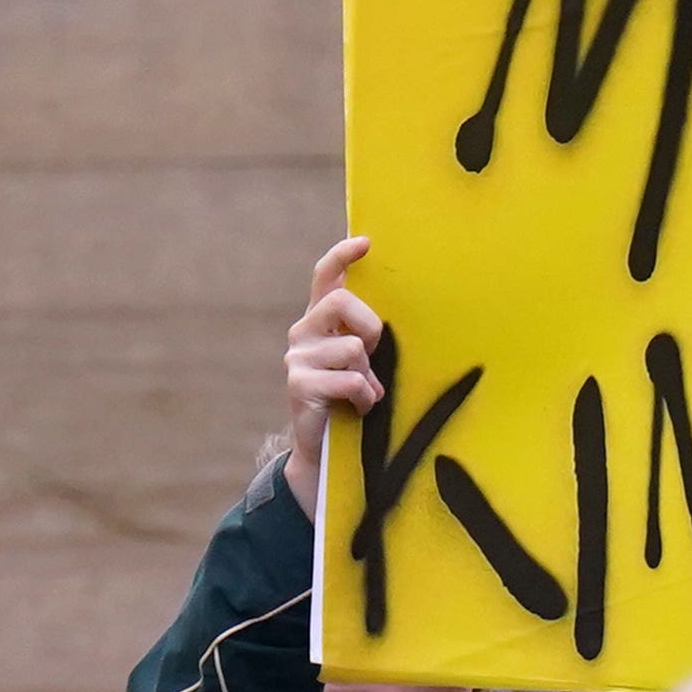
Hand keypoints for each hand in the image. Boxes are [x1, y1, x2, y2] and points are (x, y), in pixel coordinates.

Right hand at [276, 237, 385, 518]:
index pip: (325, 276)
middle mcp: (303, 331)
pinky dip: (364, 397)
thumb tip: (393, 319)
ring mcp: (297, 357)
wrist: (323, 449)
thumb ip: (366, 335)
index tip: (366, 242)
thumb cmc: (350, 399)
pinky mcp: (299, 384)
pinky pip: (349, 380)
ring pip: (352, 348)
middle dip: (370, 327)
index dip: (342, 256)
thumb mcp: (361, 361)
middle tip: (374, 355)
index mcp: (320, 320)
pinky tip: (359, 409)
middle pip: (342, 301)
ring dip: (369, 376)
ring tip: (365, 394)